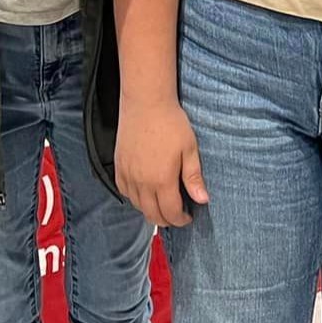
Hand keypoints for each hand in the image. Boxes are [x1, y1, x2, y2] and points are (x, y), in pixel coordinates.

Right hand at [115, 97, 208, 227]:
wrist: (146, 103)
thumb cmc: (171, 123)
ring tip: (162, 204)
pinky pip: (124, 192)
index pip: (170, 212)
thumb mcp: (189, 149)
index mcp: (161, 180)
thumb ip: (194, 178)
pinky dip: (135, 198)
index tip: (188, 217)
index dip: (180, 219)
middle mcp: (142, 182)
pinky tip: (144, 193)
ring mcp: (127, 175)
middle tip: (176, 215)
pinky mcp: (118, 166)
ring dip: (150, 210)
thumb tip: (203, 200)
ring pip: (137, 205)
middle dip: (166, 220)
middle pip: (152, 214)